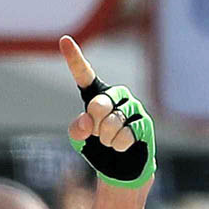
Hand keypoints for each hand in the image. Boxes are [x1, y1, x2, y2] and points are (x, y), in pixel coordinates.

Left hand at [60, 37, 154, 187]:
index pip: (85, 76)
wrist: (119, 168)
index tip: (64, 40)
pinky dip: (118, 145)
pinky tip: (121, 147)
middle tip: (97, 133)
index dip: (74, 59)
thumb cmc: (97, 149)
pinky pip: (125, 134)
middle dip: (95, 123)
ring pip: (113, 122)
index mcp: (97, 95)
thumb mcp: (79, 140)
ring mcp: (132, 107)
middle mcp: (116, 96)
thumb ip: (77, 128)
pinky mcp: (144, 122)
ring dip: (106, 139)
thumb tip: (89, 121)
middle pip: (99, 104)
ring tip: (109, 142)